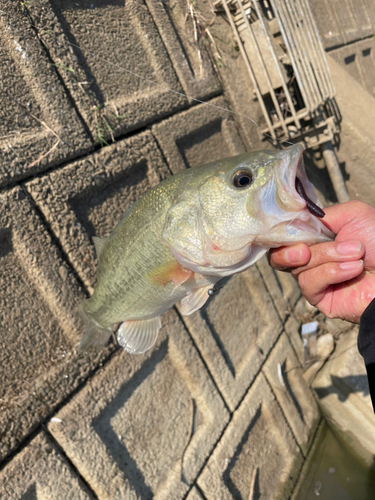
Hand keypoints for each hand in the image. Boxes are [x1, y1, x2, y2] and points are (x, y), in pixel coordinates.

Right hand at [268, 201, 374, 322]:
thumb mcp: (352, 214)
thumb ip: (320, 215)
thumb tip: (295, 220)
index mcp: (317, 239)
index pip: (285, 237)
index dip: (282, 233)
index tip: (287, 228)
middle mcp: (313, 259)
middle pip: (281, 255)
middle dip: (289, 251)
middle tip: (304, 250)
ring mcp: (316, 279)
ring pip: (298, 267)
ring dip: (328, 257)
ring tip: (356, 254)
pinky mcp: (321, 299)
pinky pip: (309, 283)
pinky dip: (331, 272)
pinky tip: (353, 269)